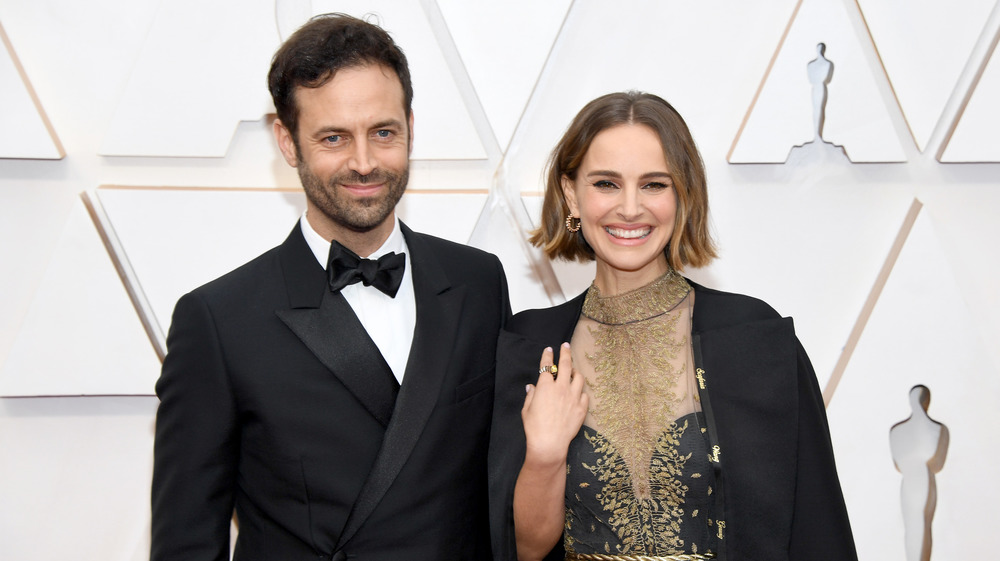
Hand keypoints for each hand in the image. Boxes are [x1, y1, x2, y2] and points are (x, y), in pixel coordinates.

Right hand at [521, 343, 587, 466]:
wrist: (549, 444)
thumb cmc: (534, 428)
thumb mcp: (526, 410)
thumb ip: (530, 395)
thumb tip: (532, 387)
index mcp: (545, 387)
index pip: (546, 365)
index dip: (547, 355)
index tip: (549, 349)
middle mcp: (561, 388)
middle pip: (565, 364)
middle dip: (565, 352)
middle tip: (566, 346)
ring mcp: (573, 397)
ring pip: (579, 377)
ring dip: (575, 372)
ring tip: (573, 371)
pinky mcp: (581, 408)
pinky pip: (584, 395)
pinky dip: (581, 391)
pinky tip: (578, 392)